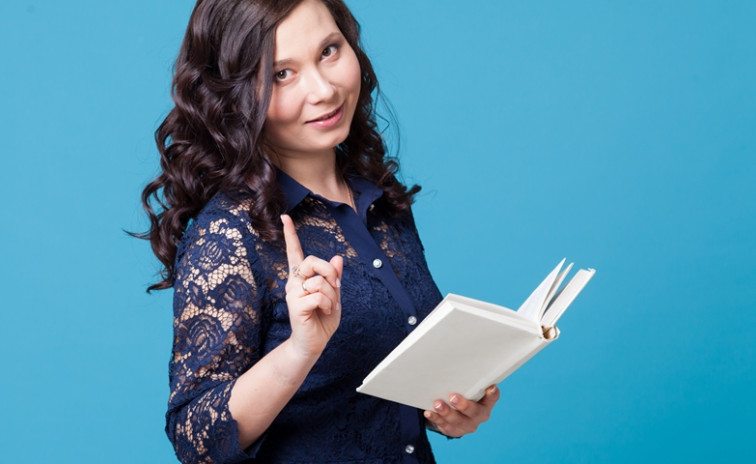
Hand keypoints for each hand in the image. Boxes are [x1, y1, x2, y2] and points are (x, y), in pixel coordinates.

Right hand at [281, 214, 343, 358]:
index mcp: (301, 277)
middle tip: (336, 287)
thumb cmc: (322, 320)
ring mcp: (293, 293)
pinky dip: (329, 304)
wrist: (314, 343)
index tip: (285, 217)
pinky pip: (319, 296)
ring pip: (319, 281)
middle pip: (312, 261)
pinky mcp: (296, 306)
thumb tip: (337, 258)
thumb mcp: (334, 295)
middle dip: (330, 272)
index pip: (294, 252)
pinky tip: (326, 312)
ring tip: (329, 306)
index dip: (290, 235)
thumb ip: (334, 278)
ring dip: (332, 295)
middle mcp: (293, 282)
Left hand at [423, 385, 499, 437]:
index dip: (492, 394)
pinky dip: (435, 419)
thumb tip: (457, 363)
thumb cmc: (464, 396)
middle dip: (463, 405)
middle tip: (453, 397)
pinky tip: (429, 413)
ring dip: (446, 412)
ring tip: (437, 404)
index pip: (492, 398)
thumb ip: (468, 382)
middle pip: (474, 412)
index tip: (490, 388)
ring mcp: (467, 425)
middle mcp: (479, 416)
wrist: (457, 415)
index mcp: (486, 404)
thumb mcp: (469, 390)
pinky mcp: (455, 430)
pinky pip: (444, 426)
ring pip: (457, 421)